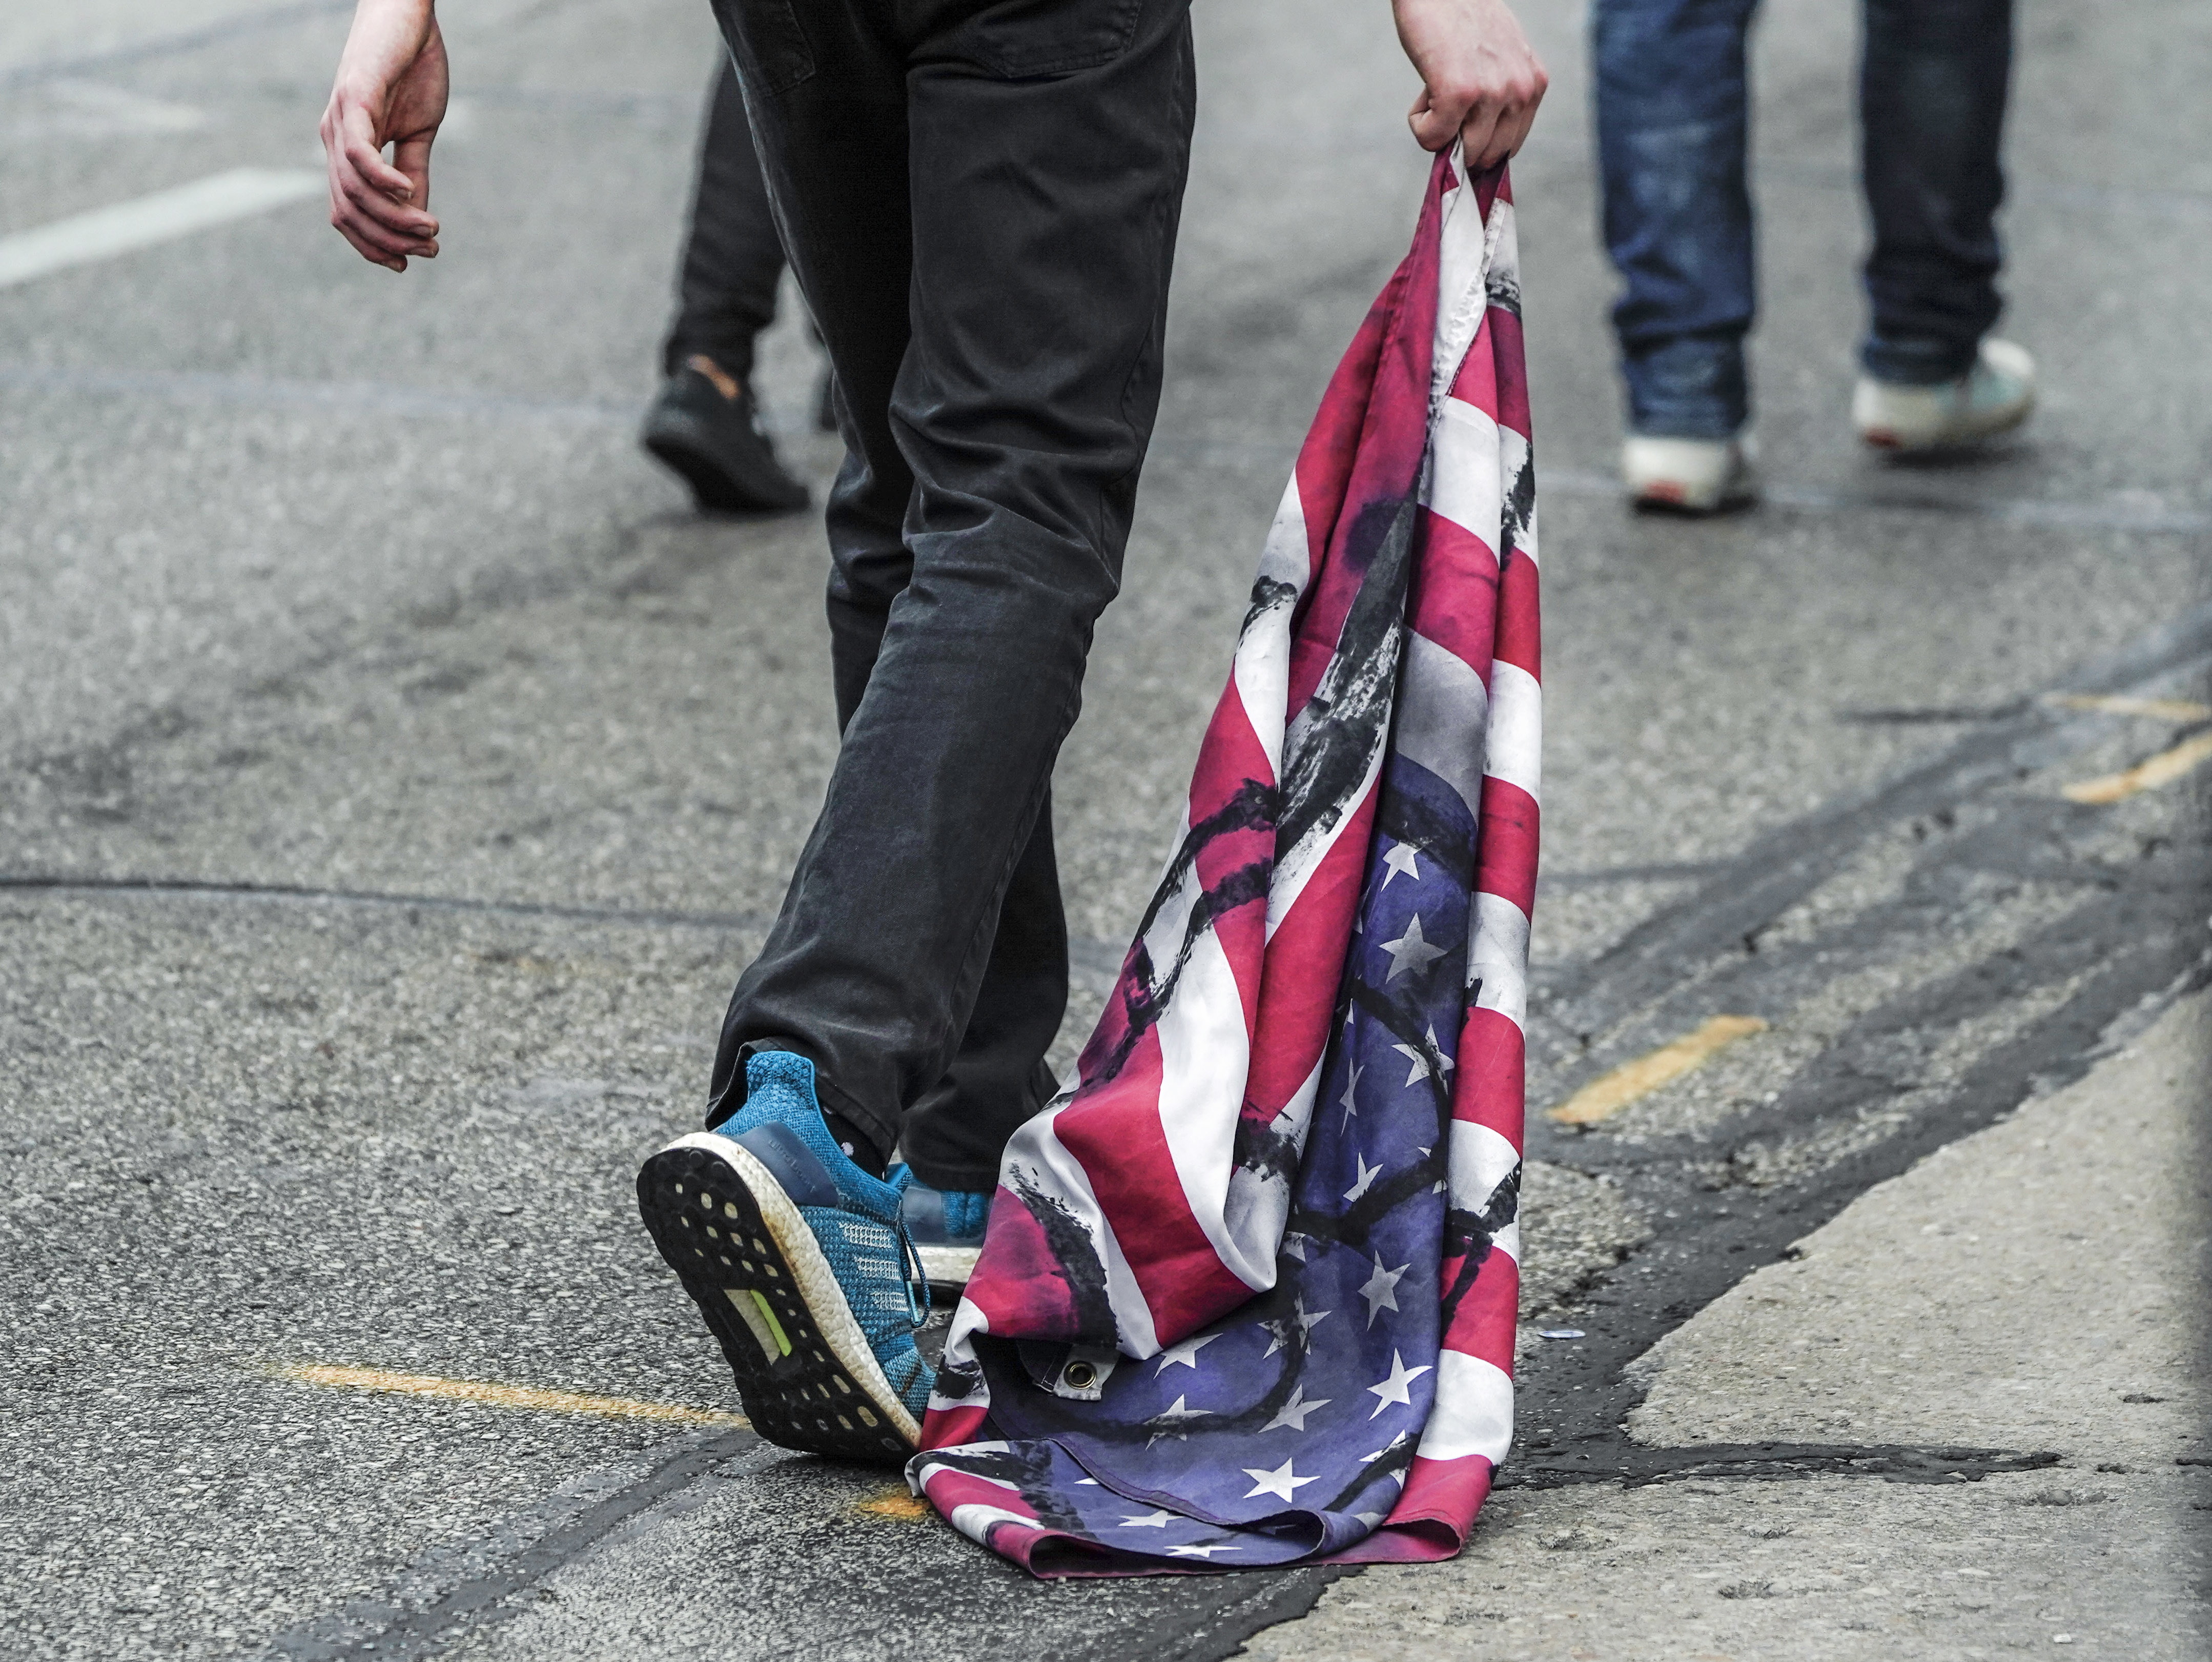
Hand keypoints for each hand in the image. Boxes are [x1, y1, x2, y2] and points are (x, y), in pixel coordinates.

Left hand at [320, 0, 447, 271]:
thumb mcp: (418, 132)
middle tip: (429, 249)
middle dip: (387, 240)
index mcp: (346, 149)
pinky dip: (381, 180)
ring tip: (430, 228)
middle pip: (348, 210)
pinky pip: (358, 152)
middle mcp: (333, 138)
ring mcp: (339, 118)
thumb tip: (418, 218)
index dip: (374, 245)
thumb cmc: (412, 66)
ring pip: (354, 189)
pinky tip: (409, 192)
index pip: (349, 212)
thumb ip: (414, 174)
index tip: (411, 263)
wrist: (408, 12)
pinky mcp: (354, 97)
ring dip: (393, 218)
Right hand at [1393, 0, 1547, 172]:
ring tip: (1434, 93)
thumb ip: (1502, 94)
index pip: (1509, 146)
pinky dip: (1419, 123)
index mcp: (1534, 84)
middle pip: (1486, 156)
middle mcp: (1520, 90)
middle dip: (1458, 141)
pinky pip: (1433, 137)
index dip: (1479, 144)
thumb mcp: (1501, 57)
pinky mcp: (1459, 92)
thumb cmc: (1462, 18)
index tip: (1461, 128)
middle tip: (1444, 105)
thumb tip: (1480, 145)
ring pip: (1462, 152)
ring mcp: (1492, 93)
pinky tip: (1423, 91)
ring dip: (1437, 131)